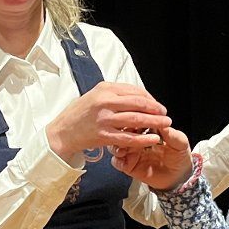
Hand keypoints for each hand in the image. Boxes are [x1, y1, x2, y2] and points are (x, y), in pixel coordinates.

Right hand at [46, 82, 169, 163]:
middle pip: (139, 103)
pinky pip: (128, 137)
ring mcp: (104, 119)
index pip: (135, 91)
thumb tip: (137, 95)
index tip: (157, 104)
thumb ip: (115, 94)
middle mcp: (105, 102)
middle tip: (165, 113)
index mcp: (105, 89)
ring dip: (154, 122)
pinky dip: (143, 138)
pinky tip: (153, 138)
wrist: (62, 131)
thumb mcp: (95, 95)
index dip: (150, 98)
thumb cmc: (79, 113)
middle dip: (156, 109)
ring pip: (136, 120)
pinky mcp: (103, 135)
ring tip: (165, 124)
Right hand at [110, 126, 192, 190]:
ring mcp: (131, 152)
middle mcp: (137, 139)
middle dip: (122, 131)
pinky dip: (117, 159)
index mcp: (148, 129)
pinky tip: (124, 158)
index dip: (134, 119)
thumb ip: (171, 133)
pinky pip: (117, 162)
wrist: (179, 177)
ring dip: (117, 145)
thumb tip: (161, 121)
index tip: (137, 120)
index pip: (136, 120)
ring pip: (116, 145)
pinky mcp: (128, 165)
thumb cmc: (179, 156)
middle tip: (128, 134)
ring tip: (125, 148)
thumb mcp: (180, 142)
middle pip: (122, 131)